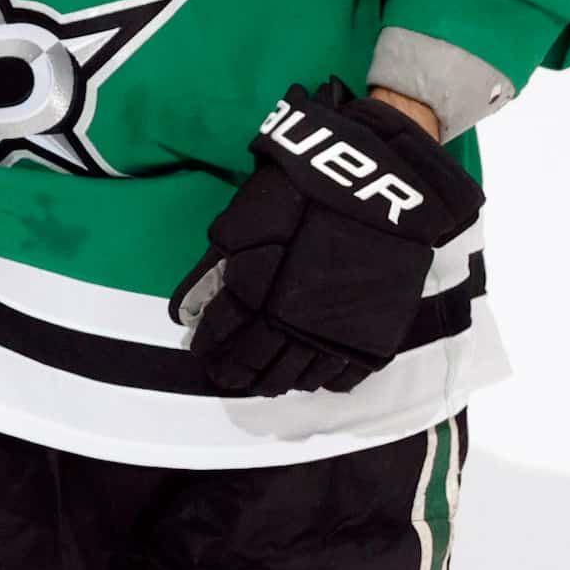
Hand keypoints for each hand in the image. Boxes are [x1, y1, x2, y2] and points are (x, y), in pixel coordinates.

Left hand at [173, 81, 484, 394]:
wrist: (380, 188)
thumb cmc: (303, 193)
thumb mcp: (245, 219)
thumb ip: (217, 267)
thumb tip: (188, 308)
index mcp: (260, 295)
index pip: (224, 333)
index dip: (210, 346)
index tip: (200, 354)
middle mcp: (296, 324)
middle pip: (259, 361)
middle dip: (237, 371)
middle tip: (225, 378)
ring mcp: (338, 334)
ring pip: (299, 375)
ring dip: (275, 381)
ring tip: (261, 382)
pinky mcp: (375, 335)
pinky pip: (344, 375)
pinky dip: (322, 381)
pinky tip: (310, 378)